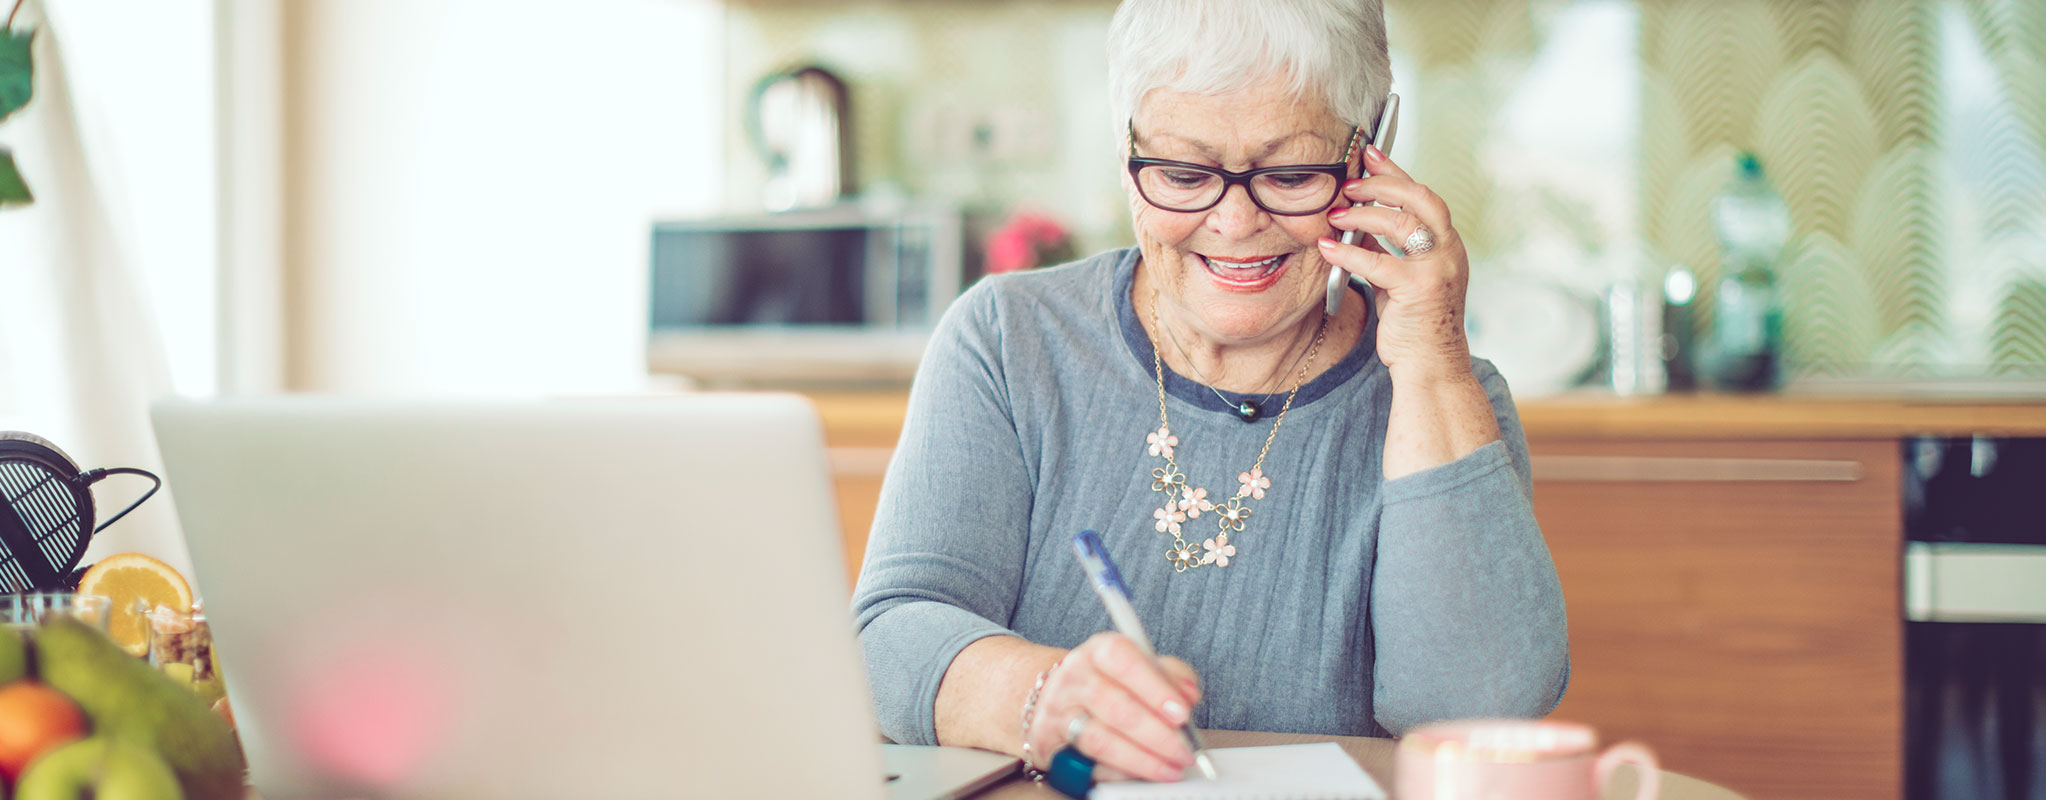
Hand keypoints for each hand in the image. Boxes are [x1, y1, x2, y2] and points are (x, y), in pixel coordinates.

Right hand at [1028, 632, 1201, 782]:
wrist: (1056, 696)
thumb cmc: (1108, 681)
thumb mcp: (1140, 666)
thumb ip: (1170, 675)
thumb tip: (1188, 695)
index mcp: (1099, 651)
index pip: (1124, 661)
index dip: (1155, 688)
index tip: (1182, 713)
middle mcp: (1075, 677)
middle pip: (1115, 706)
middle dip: (1156, 733)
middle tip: (1184, 749)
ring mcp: (1059, 711)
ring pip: (1100, 739)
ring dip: (1141, 759)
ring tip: (1170, 768)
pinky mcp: (1050, 743)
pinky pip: (1087, 764)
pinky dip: (1119, 772)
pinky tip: (1141, 772)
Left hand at [1318, 145, 1473, 382]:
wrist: (1432, 368)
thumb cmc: (1415, 325)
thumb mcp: (1399, 279)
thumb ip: (1385, 249)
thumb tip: (1356, 221)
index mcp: (1447, 245)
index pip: (1424, 197)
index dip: (1396, 172)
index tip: (1371, 153)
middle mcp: (1449, 251)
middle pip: (1419, 199)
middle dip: (1382, 184)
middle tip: (1350, 182)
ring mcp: (1438, 269)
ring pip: (1401, 223)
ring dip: (1363, 212)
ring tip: (1335, 212)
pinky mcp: (1419, 289)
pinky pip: (1378, 261)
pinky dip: (1349, 250)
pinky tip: (1327, 246)